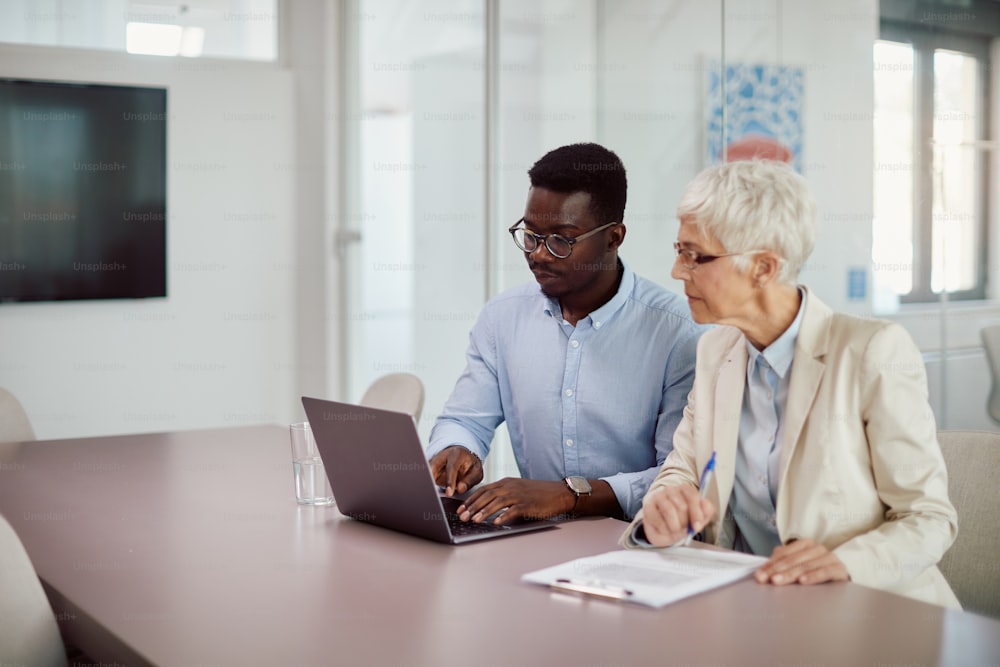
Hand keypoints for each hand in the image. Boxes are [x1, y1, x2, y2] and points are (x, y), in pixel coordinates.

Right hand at [428, 446, 483, 496]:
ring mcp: (434, 462)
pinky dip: (426, 486)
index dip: (449, 481)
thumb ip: (469, 480)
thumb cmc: (470, 465)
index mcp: (456, 454)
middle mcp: (442, 456)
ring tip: (428, 496)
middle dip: (431, 479)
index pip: (451, 467)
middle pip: (432, 466)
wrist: (463, 458)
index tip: (449, 493)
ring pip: (426, 472)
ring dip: (427, 483)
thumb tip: (460, 489)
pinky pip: (425, 477)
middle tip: (432, 493)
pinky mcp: (428, 470)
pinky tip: (427, 494)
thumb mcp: (476, 471)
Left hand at [457, 478, 573, 524]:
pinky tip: (495, 522)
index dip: (471, 499)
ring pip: (497, 501)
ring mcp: (519, 494)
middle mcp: (510, 486)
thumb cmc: (537, 494)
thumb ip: (503, 495)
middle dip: (473, 506)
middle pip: (487, 495)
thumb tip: (486, 507)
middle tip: (462, 516)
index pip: (483, 490)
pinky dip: (503, 516)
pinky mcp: (528, 504)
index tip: (461, 508)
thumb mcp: (517, 490)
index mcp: (506, 482)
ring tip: (474, 520)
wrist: (558, 493)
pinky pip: (513, 510)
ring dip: (484, 511)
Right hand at [640, 485, 714, 546]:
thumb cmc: (681, 520)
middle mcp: (671, 490)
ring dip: (674, 526)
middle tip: (683, 528)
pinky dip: (663, 529)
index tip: (696, 526)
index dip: (696, 513)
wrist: (663, 528)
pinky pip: (657, 518)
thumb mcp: (698, 518)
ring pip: (669, 510)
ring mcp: (658, 497)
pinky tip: (665, 530)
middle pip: (682, 505)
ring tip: (675, 530)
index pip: (692, 496)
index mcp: (685, 489)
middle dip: (685, 522)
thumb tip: (706, 505)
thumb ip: (706, 511)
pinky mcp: (648, 506)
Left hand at [754, 538, 849, 585]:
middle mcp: (817, 548)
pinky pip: (825, 572)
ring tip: (778, 580)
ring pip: (806, 566)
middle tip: (765, 579)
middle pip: (793, 560)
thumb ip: (781, 563)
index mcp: (805, 544)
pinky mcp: (839, 569)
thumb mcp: (797, 566)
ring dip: (791, 574)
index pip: (784, 554)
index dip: (770, 565)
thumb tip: (763, 569)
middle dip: (777, 570)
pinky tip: (803, 581)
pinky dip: (813, 576)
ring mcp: (829, 557)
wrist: (840, 578)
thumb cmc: (815, 571)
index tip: (759, 576)